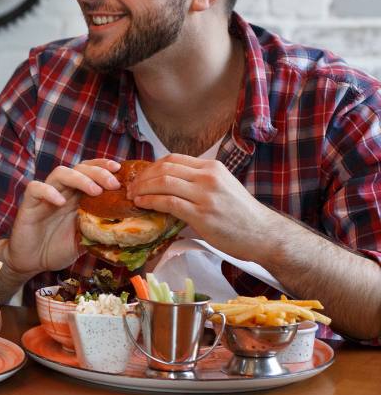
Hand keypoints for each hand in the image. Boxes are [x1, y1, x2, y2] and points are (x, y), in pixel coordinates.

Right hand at [5, 159, 121, 274]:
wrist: (33, 262)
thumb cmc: (58, 249)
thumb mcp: (86, 240)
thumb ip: (100, 230)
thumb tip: (127, 230)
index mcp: (76, 197)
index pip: (90, 172)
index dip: (104, 167)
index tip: (120, 170)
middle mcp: (62, 191)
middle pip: (79, 169)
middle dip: (98, 172)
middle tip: (113, 184)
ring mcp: (45, 196)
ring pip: (60, 173)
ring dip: (79, 179)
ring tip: (94, 191)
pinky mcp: (29, 204)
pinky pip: (36, 188)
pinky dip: (48, 191)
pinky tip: (60, 201)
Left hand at [127, 154, 284, 262]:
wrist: (264, 234)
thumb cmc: (241, 215)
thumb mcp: (222, 187)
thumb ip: (198, 182)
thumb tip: (168, 184)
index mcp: (212, 167)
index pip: (173, 159)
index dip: (151, 167)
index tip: (140, 176)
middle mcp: (208, 177)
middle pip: (164, 168)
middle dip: (142, 177)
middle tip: (131, 187)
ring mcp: (205, 194)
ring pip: (163, 183)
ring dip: (142, 189)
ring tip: (133, 196)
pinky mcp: (201, 214)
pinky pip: (167, 202)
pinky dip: (150, 201)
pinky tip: (142, 204)